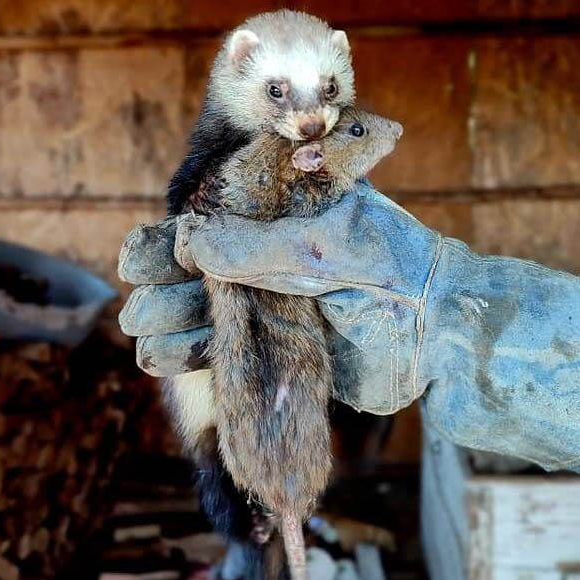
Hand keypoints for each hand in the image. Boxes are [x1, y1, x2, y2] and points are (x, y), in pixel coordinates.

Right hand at [118, 184, 440, 413]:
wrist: (439, 331)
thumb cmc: (394, 268)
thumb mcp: (322, 246)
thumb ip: (255, 246)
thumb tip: (187, 242)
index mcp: (277, 219)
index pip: (206, 226)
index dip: (168, 243)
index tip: (140, 261)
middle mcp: (267, 262)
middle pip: (195, 274)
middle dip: (163, 290)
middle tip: (141, 310)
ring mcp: (272, 307)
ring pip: (204, 316)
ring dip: (170, 326)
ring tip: (146, 338)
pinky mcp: (279, 350)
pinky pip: (226, 353)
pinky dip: (194, 357)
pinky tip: (164, 360)